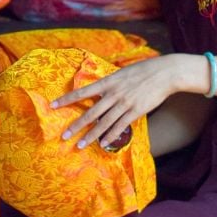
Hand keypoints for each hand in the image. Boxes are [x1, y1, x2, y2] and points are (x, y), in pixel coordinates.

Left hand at [52, 54, 198, 149]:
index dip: (66, 99)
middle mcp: (113, 94)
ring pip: (103, 123)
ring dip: (91, 135)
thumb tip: (97, 91)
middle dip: (76, 125)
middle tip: (64, 136)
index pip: (82, 92)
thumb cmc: (142, 71)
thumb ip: (108, 84)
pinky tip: (102, 143)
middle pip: (90, 113)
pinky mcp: (136, 111)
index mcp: (107, 82)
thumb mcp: (120, 73)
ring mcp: (124, 103)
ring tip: (79, 145)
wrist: (165, 73)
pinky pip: (120, 126)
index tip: (52, 106)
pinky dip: (110, 136)